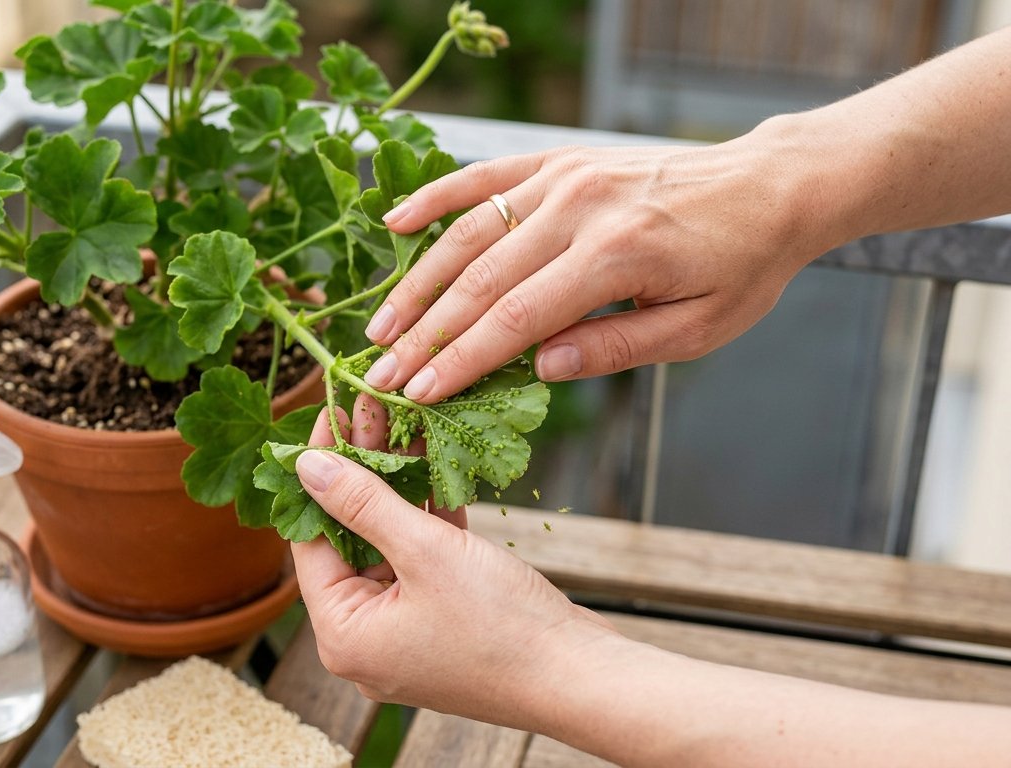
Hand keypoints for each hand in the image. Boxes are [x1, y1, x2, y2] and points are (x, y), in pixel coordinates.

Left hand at [291, 403, 616, 727]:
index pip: (310, 542)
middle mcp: (365, 640)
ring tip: (403, 425)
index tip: (331, 417)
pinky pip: (421, 562)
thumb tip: (307, 467)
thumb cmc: (501, 626)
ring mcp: (405, 632)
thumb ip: (362, 504)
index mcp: (343, 636)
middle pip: (348, 541)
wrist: (581, 678)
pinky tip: (436, 466)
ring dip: (398, 489)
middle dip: (363, 475)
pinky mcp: (442, 623)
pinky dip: (428, 520)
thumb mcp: (424, 551)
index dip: (319, 476)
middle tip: (370, 412)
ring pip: (388, 546)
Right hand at [361, 136, 835, 401]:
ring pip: (471, 231)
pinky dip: (436, 198)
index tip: (419, 395)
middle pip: (480, 279)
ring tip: (379, 327)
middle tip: (379, 375)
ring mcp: (566, 176)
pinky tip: (395, 226)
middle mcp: (581, 207)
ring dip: (417, 281)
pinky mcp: (560, 159)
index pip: (517, 317)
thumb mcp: (697, 329)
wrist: (771, 185)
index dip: (462, 361)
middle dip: (424, 334)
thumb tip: (537, 370)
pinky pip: (485, 176)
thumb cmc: (741, 266)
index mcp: (617, 254)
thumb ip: (615, 349)